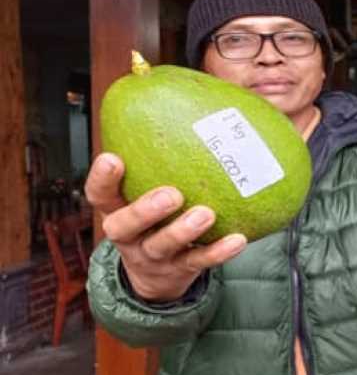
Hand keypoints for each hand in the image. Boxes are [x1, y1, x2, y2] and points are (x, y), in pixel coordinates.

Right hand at [84, 152, 246, 301]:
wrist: (158, 276)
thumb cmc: (157, 215)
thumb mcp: (147, 189)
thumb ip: (159, 157)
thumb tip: (186, 98)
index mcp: (118, 209)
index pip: (99, 194)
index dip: (102, 179)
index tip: (113, 158)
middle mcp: (130, 235)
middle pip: (125, 225)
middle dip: (145, 210)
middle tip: (171, 194)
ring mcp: (154, 256)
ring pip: (163, 246)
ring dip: (183, 230)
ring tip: (206, 214)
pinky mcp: (180, 270)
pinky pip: (200, 261)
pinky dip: (218, 251)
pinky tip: (239, 239)